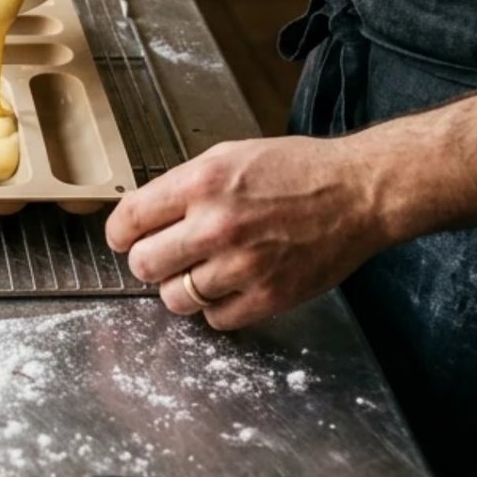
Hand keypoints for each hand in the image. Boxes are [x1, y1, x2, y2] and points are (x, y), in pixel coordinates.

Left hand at [104, 136, 394, 329]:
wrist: (356, 193)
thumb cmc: (295, 170)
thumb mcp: (227, 157)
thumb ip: (182, 186)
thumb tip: (142, 214)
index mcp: (201, 184)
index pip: (128, 220)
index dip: (119, 233)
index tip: (123, 237)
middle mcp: (216, 225)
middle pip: (143, 264)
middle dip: (147, 260)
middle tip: (162, 256)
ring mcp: (243, 265)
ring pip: (174, 298)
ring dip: (179, 287)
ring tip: (197, 271)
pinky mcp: (268, 297)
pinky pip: (215, 319)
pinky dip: (215, 307)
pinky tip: (228, 286)